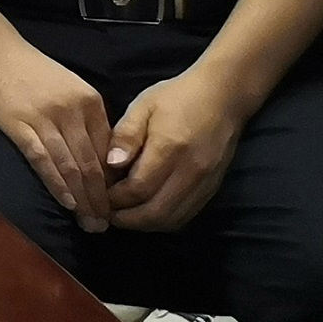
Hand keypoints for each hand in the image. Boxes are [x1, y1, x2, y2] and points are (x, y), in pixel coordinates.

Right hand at [0, 30, 117, 230]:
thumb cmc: (30, 70)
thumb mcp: (69, 88)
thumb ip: (85, 119)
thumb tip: (100, 158)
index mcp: (90, 102)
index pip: (108, 151)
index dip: (112, 183)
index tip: (115, 206)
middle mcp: (73, 110)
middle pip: (92, 163)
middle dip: (100, 199)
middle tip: (104, 225)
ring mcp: (45, 117)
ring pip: (71, 166)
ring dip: (81, 199)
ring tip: (88, 222)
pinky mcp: (19, 124)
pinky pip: (43, 160)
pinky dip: (56, 184)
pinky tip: (65, 203)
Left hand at [104, 65, 251, 232]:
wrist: (223, 98)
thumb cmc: (177, 97)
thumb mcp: (144, 106)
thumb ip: (126, 135)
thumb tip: (110, 165)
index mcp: (169, 147)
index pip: (138, 188)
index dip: (115, 198)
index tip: (99, 194)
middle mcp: (190, 171)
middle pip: (156, 212)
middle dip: (128, 219)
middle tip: (107, 214)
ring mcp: (204, 183)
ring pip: (172, 219)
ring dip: (145, 224)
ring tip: (124, 217)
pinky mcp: (213, 189)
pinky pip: (186, 215)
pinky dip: (164, 220)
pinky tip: (148, 213)